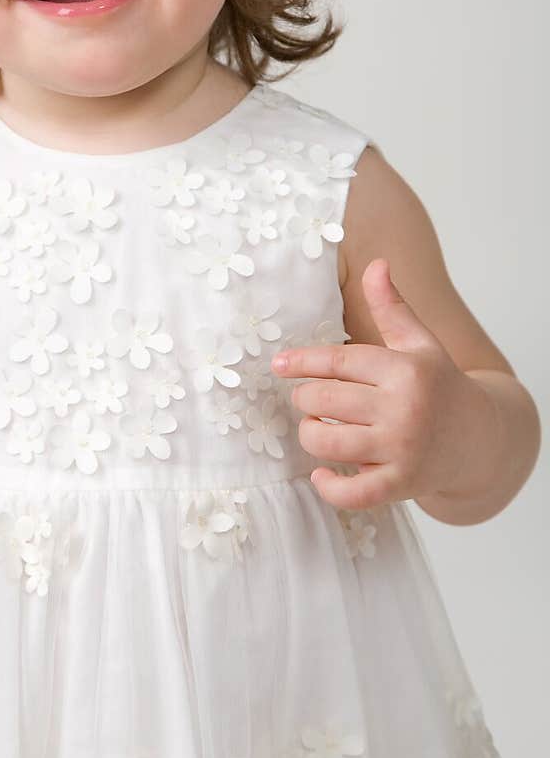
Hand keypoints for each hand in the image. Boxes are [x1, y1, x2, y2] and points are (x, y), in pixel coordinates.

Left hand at [270, 257, 494, 510]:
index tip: (278, 365)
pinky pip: (352, 493)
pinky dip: (329, 486)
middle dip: (306, 399)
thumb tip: (377, 263)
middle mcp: (403, 408)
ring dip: (310, 435)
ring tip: (317, 428)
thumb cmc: (439, 386)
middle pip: (325, 400)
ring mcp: (402, 449)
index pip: (337, 361)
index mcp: (405, 369)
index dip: (301, 362)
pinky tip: (323, 472)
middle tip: (309, 400)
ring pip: (329, 442)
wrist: (479, 439)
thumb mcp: (420, 343)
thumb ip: (392, 307)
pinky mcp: (401, 484)